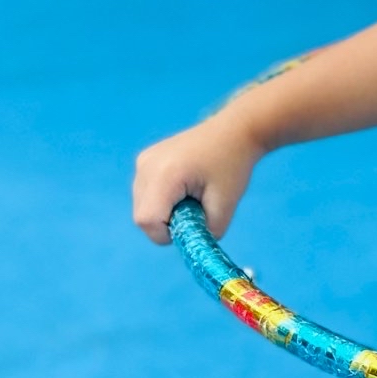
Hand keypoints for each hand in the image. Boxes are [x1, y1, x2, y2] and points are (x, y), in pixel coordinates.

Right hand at [132, 114, 265, 244]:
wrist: (234, 131)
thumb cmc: (233, 165)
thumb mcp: (226, 204)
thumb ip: (207, 231)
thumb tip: (191, 246)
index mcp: (165, 175)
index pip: (147, 220)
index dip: (166, 234)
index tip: (191, 228)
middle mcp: (146, 166)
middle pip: (142, 216)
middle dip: (167, 224)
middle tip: (196, 211)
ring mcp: (142, 161)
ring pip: (143, 205)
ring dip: (165, 211)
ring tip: (192, 195)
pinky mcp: (144, 160)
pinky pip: (146, 192)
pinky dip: (163, 199)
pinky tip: (184, 186)